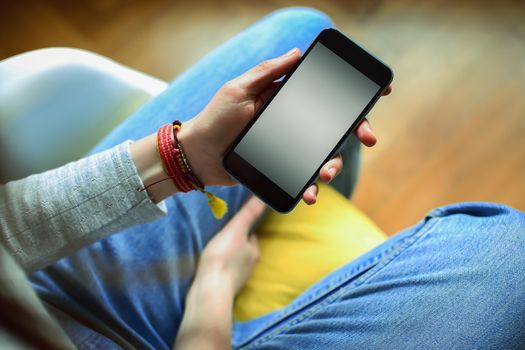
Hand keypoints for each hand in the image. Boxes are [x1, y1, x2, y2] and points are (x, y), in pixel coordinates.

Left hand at [179, 48, 391, 204]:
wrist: (197, 156)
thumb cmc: (215, 119)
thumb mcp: (238, 89)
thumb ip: (267, 72)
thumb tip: (298, 52)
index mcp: (285, 100)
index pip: (324, 95)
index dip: (352, 96)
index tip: (379, 94)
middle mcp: (292, 123)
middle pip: (334, 127)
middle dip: (357, 131)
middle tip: (369, 138)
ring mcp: (288, 148)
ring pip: (323, 155)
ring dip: (333, 165)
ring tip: (326, 175)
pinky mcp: (281, 169)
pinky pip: (304, 177)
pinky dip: (311, 187)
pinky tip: (310, 193)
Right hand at [195, 196, 264, 294]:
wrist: (209, 292)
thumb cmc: (223, 258)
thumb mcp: (236, 229)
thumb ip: (249, 213)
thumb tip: (264, 197)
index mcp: (254, 251)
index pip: (252, 235)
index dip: (243, 228)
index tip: (233, 223)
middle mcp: (249, 266)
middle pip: (243, 249)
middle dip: (235, 243)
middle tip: (221, 235)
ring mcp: (237, 278)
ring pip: (233, 261)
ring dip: (226, 255)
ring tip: (213, 249)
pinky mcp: (224, 287)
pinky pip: (223, 272)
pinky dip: (218, 268)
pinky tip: (208, 266)